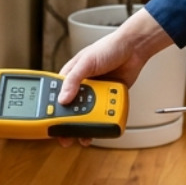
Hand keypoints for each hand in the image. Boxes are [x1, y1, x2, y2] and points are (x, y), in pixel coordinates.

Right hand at [55, 8, 172, 146]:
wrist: (134, 49)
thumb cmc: (109, 47)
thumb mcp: (87, 62)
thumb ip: (73, 80)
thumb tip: (63, 99)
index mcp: (71, 76)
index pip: (57, 97)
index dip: (53, 112)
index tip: (51, 125)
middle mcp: (82, 86)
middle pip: (72, 110)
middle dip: (69, 124)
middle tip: (68, 137)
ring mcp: (96, 93)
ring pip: (87, 114)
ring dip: (86, 126)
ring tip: (84, 136)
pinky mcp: (108, 98)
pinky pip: (103, 113)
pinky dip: (102, 121)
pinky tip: (101, 127)